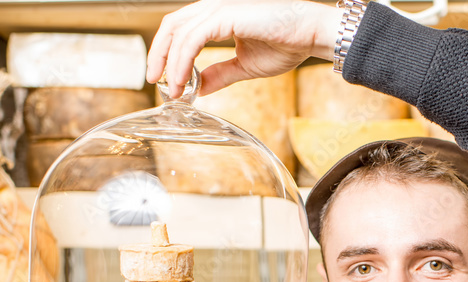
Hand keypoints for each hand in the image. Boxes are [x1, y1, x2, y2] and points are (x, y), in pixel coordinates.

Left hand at [147, 0, 340, 97]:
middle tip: (155, 82)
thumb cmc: (288, 44)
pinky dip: (183, 61)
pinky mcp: (226, 15)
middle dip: (158, 55)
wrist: (312, 35)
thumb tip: (199, 88)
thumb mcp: (245, 66)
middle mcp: (214, 7)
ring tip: (171, 88)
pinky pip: (192, 39)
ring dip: (169, 63)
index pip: (181, 29)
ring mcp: (219, 8)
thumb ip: (220, 74)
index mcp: (218, 16)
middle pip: (172, 26)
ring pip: (178, 32)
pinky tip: (183, 80)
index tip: (165, 79)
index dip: (167, 52)